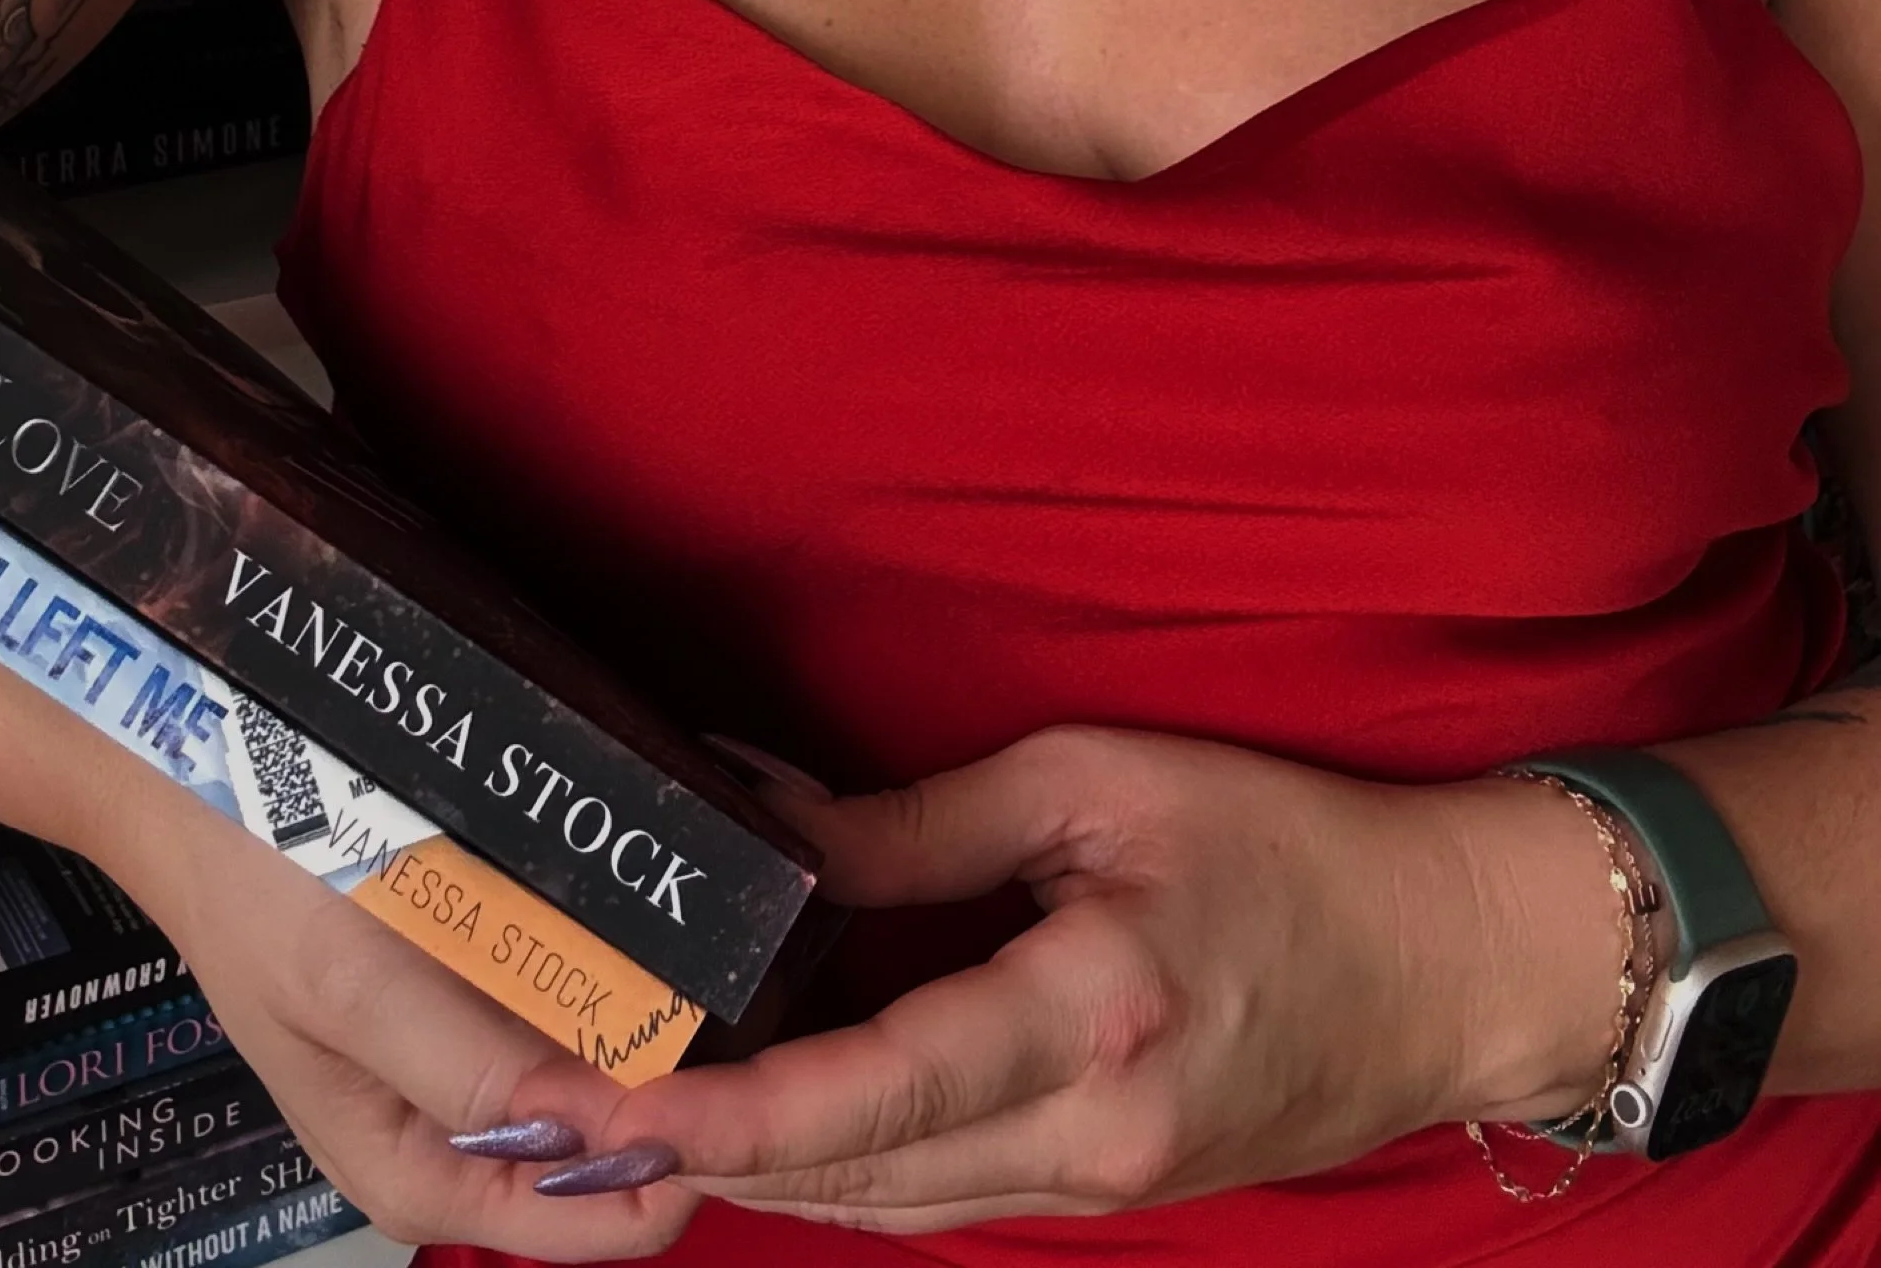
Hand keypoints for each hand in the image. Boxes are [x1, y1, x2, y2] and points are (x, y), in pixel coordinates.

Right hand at [95, 776, 701, 1256]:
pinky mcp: (479, 980)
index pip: (604, 1212)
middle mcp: (461, 1133)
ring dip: (659, 999)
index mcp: (428, 1174)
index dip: (679, 1147)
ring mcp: (474, 1052)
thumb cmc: (257, 886)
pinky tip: (647, 887)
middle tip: (734, 966)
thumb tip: (608, 1135)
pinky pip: (576, 985)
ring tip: (707, 917)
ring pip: (608, 1055)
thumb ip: (473, 1071)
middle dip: (679, 1066)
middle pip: (618, 1134)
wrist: (196, 777)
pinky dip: (617, 947)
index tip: (736, 1066)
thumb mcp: (353, 988)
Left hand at [522, 725, 1630, 1231]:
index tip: (589, 1111)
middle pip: (846, 1176)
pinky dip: (841, 1163)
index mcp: (1082, 1023)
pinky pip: (942, 1195)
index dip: (712, 1119)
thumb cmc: (1282, 844)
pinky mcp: (1108, 1195)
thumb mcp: (1091, 787)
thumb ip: (914, 827)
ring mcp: (1098, 1190)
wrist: (1449, 964)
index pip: (860, 1095)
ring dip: (751, 1172)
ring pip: (884, 1203)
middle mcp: (1082, 1141)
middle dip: (688, 1158)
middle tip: (541, 1117)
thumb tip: (762, 820)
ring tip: (611, 1124)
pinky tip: (760, 1122)